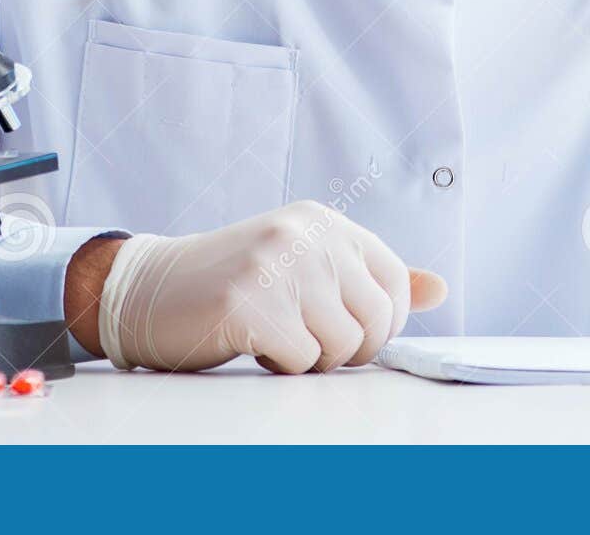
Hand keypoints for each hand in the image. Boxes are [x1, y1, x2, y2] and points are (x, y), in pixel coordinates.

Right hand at [94, 201, 447, 373]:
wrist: (151, 288)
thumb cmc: (235, 283)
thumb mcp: (307, 266)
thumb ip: (368, 278)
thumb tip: (439, 289)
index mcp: (325, 223)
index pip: (394, 282)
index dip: (384, 324)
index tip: (352, 335)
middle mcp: (306, 235)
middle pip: (374, 320)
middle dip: (348, 350)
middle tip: (307, 343)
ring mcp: (277, 265)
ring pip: (340, 346)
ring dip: (311, 359)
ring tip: (275, 336)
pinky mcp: (249, 302)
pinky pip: (300, 360)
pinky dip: (280, 365)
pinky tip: (252, 343)